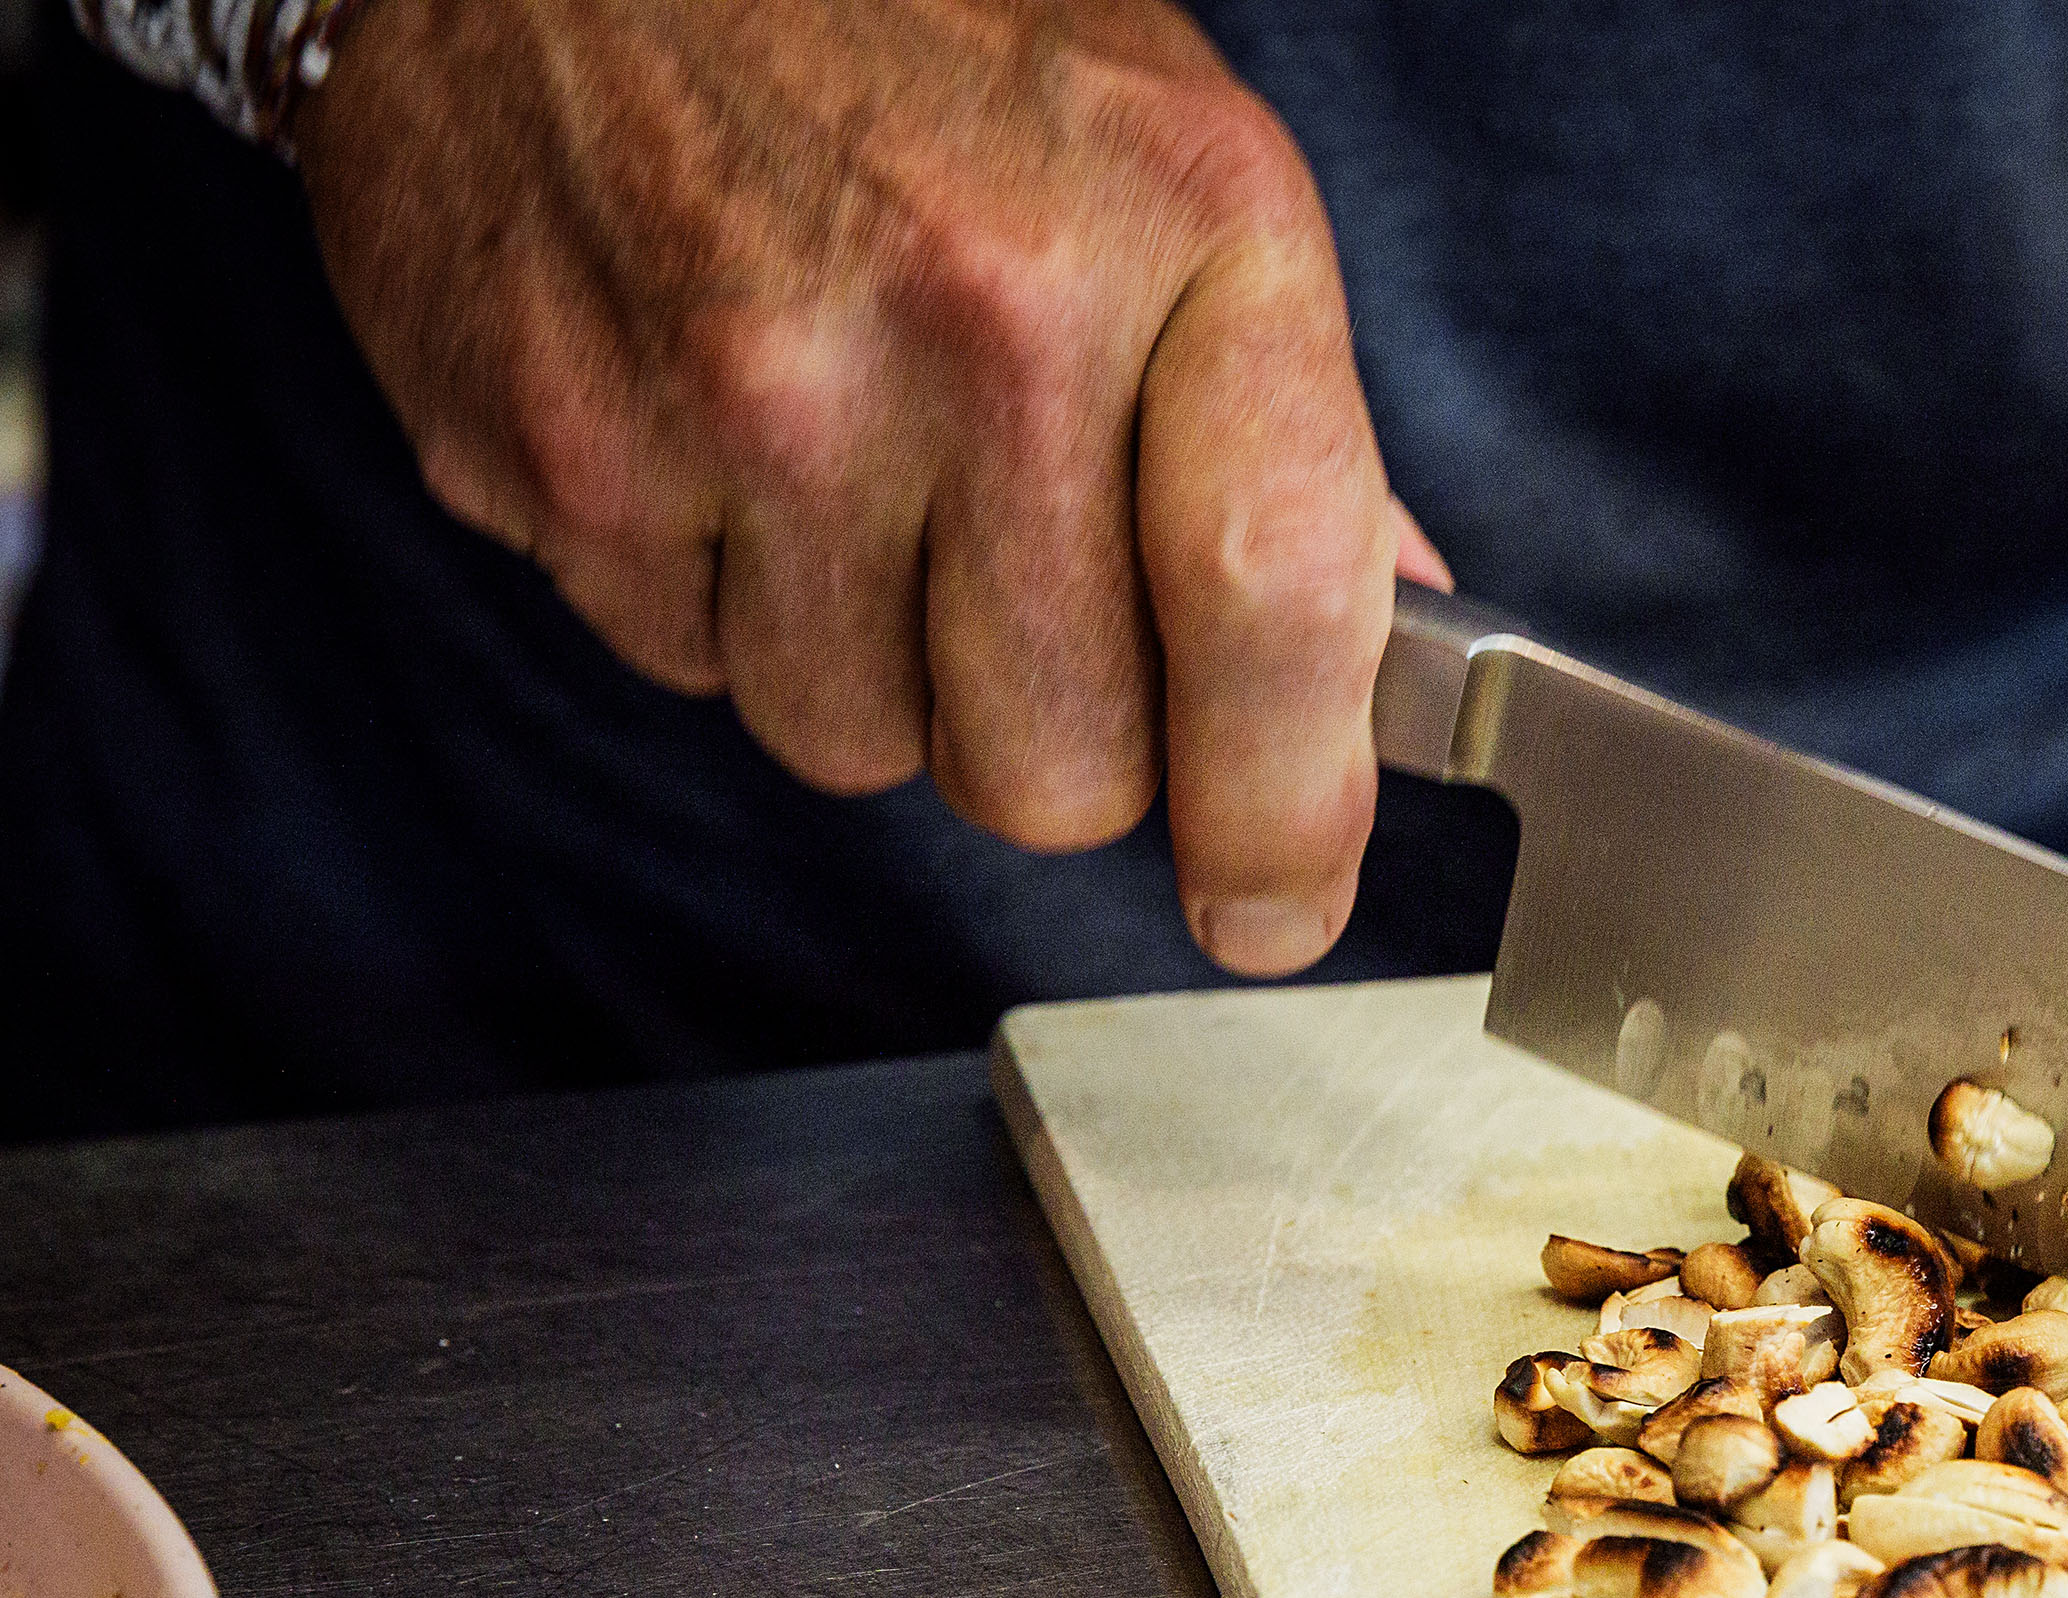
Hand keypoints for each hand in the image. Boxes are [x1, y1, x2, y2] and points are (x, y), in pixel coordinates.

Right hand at [292, 0, 1450, 970]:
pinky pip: (684, 670)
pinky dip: (711, 592)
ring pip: (859, 746)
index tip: (1275, 900)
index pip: (1272, 614)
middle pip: (1057, 769)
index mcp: (1175, 227)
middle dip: (1059, 735)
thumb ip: (1283, 418)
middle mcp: (971, 316)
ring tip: (850, 457)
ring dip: (873, 665)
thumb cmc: (906, 18)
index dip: (1285, 813)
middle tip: (1022, 583)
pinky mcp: (555, 448)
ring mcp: (743, 391)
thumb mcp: (1171, 151)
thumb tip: (1373, 658)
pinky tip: (712, 424)